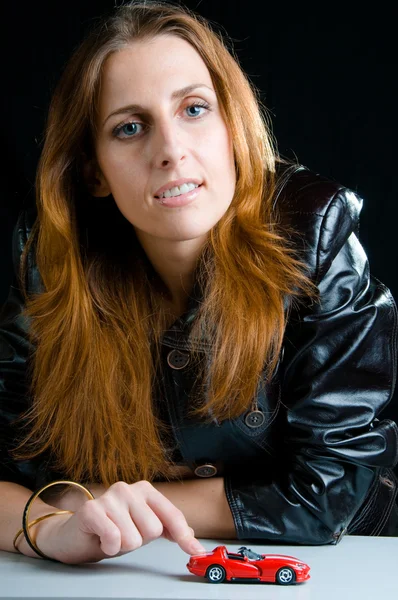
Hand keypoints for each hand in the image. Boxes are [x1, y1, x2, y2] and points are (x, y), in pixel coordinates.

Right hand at [35, 480, 206, 563]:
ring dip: (123, 545)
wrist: (72, 535)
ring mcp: (110, 497)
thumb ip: (166, 527)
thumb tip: (192, 537)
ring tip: (111, 536)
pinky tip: (101, 539)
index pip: (171, 514)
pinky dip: (109, 546)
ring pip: (134, 539)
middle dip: (140, 540)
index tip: (195, 551)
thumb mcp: (142, 527)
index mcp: (145, 490)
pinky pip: (114, 538)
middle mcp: (128, 489)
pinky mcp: (92, 509)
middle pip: (153, 530)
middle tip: (123, 534)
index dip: (183, 535)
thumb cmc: (110, 529)